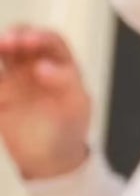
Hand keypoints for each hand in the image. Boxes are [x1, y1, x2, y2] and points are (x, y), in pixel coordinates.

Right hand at [0, 25, 92, 180]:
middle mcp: (35, 67)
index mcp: (60, 65)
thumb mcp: (76, 106)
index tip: (28, 41)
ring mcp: (14, 80)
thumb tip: (42, 66)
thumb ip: (64, 83)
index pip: (49, 41)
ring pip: (1, 56)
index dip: (38, 36)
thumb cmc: (70, 128)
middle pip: (19, 41)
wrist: (51, 159)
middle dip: (11, 37)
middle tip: (5, 43)